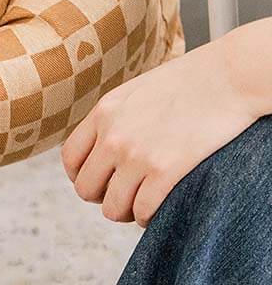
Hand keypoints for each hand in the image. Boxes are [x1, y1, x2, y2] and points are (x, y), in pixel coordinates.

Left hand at [61, 26, 270, 227]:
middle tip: (124, 195)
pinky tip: (160, 209)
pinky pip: (142, 212)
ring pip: (112, 208)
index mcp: (104, 112)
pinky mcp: (165, 171)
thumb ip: (118, 118)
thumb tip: (110, 145)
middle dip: (103, 196)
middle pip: (86, 188)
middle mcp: (112, 135)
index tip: (100, 181)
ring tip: (142, 204)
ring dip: (126, 211)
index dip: (82, 176)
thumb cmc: (187, 83)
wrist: (225, 78)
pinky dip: (149, 218)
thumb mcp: (136, 92)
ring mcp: (136, 154)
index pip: (70, 157)